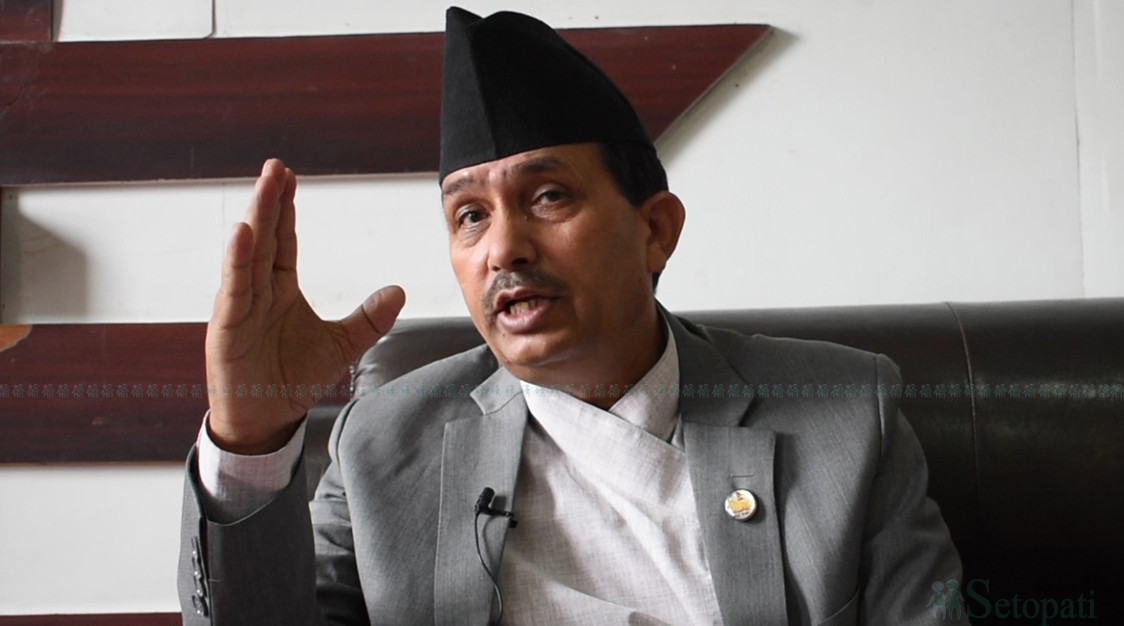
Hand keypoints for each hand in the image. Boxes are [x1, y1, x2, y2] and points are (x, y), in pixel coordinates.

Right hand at [205, 159, 405, 453]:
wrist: (266, 420)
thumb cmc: (292, 380)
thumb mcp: (342, 346)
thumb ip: (369, 319)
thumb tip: (398, 291)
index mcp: (279, 290)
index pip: (283, 242)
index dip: (287, 210)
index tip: (289, 177)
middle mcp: (257, 293)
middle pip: (265, 239)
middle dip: (270, 202)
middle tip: (274, 166)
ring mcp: (239, 309)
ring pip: (248, 257)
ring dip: (255, 221)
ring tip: (262, 188)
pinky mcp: (227, 330)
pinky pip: (234, 291)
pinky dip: (237, 263)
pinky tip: (242, 234)